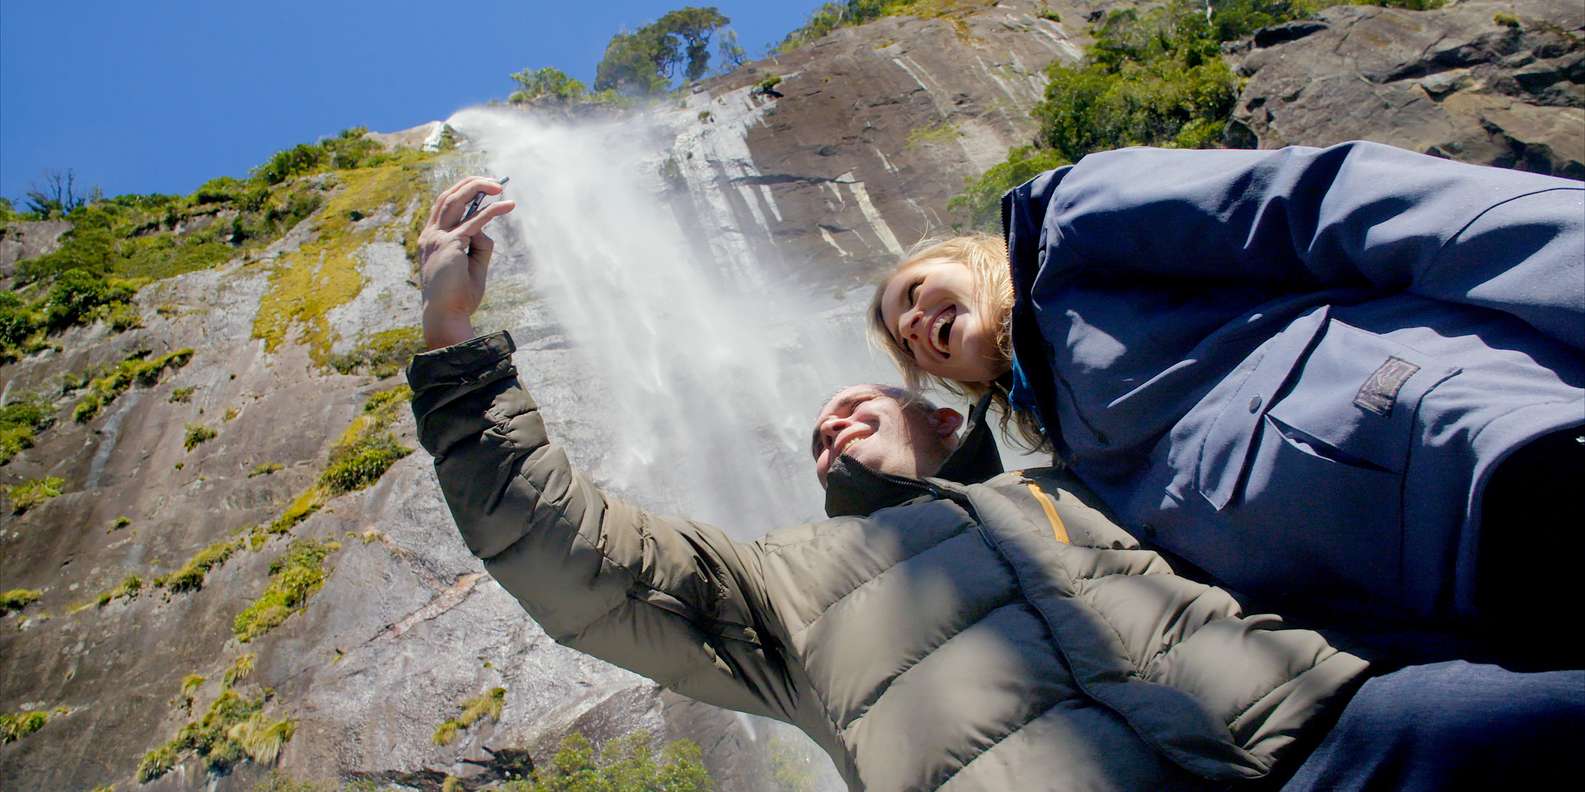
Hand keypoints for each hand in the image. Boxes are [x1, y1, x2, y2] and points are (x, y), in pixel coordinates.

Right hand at [417, 176, 516, 348]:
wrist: (447, 315)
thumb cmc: (459, 295)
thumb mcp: (473, 265)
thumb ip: (479, 244)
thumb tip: (487, 230)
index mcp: (431, 239)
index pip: (444, 206)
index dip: (462, 192)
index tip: (483, 188)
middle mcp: (431, 235)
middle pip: (447, 197)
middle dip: (470, 184)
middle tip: (493, 182)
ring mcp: (438, 237)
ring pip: (456, 201)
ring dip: (477, 188)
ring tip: (498, 186)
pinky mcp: (451, 244)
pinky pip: (475, 222)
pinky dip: (492, 211)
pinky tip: (508, 205)